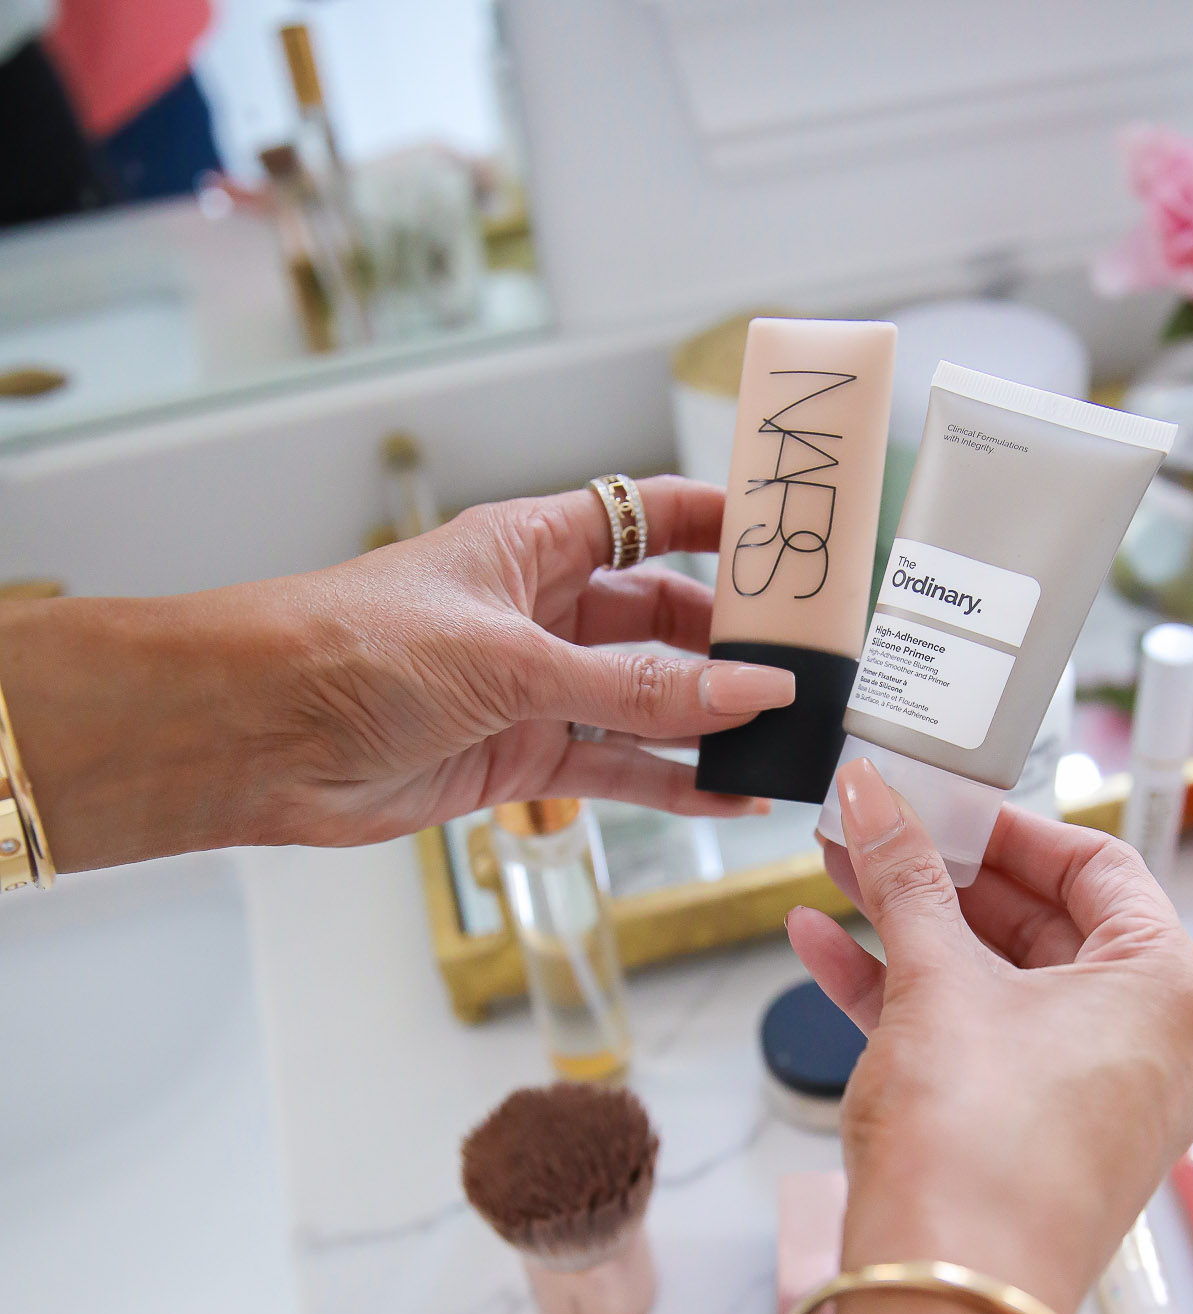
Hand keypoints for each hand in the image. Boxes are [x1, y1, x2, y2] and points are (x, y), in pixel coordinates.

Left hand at [0, 479, 791, 871]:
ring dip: (712, 722)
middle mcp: (541, 610)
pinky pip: (617, 768)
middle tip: (812, 666)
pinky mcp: (520, 758)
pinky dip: (673, 784)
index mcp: (533, 544)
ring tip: (790, 740)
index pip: (651, 516)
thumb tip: (750, 690)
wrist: (258, 734)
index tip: (797, 545)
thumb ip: (639, 686)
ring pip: (648, 701)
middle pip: (663, 618)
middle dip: (733, 642)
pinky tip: (731, 798)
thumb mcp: (514, 659)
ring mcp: (533, 687)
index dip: (723, 525)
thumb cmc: (355, 650)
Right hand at [788, 758, 1192, 1313]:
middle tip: (871, 827)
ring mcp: (1092, 1098)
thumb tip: (871, 796)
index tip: (935, 798)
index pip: (1097, 866)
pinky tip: (822, 948)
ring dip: (912, 930)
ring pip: (998, 986)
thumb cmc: (976, 1145)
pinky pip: (976, 1045)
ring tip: (830, 872)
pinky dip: (909, 999)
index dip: (1007, 826)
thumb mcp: (935, 984)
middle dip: (944, 874)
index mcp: (1166, 988)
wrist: (950, 1298)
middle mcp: (1148, 1043)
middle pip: (1043, 924)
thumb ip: (903, 879)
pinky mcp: (1032, 1141)